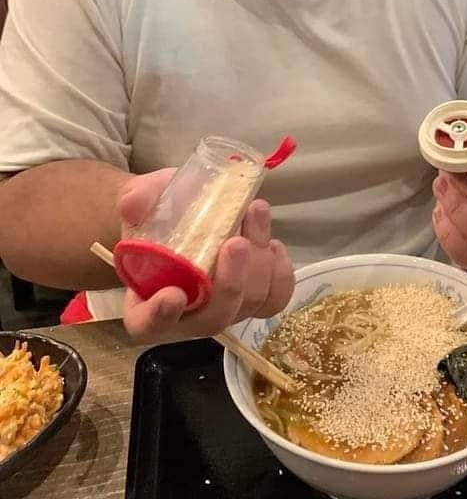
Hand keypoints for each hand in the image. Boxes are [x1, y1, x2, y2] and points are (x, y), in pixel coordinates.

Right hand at [119, 169, 294, 341]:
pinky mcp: (251, 297)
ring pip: (248, 304)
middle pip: (212, 318)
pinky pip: (274, 299)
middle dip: (230, 283)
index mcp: (144, 301)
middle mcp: (185, 315)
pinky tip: (272, 243)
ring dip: (259, 262)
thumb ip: (136, 199)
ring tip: (255, 213)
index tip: (173, 294)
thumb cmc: (157, 212)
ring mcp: (223, 307)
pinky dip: (280, 274)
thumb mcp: (141, 197)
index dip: (160, 316)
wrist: (183, 211)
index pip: (146, 323)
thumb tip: (133, 205)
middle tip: (236, 243)